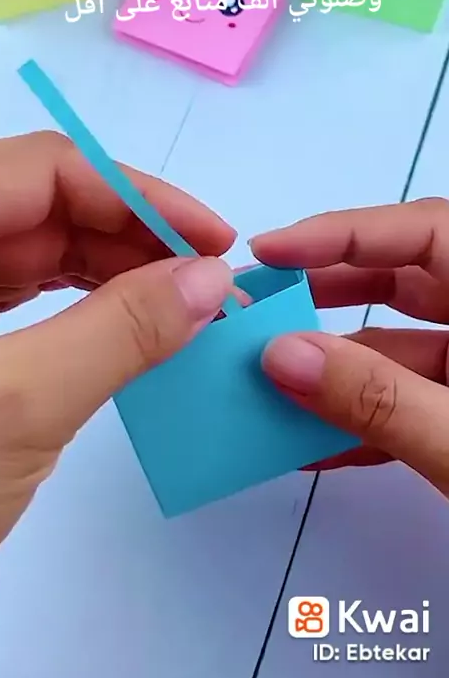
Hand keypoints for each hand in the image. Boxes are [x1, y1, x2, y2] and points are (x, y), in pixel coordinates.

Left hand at [0, 132, 235, 574]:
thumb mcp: (17, 406)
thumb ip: (119, 331)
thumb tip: (211, 279)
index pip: (43, 170)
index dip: (138, 195)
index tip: (213, 238)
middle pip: (48, 207)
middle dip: (137, 240)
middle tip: (212, 281)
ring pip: (45, 252)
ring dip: (121, 273)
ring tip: (188, 304)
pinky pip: (34, 297)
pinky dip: (91, 309)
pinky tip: (139, 324)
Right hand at [251, 199, 448, 496]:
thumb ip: (379, 399)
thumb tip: (281, 356)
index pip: (422, 232)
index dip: (341, 233)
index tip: (267, 251)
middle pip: (402, 284)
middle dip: (323, 297)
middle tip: (254, 311)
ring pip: (397, 353)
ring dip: (331, 373)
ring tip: (259, 384)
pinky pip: (407, 407)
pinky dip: (359, 423)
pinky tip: (303, 444)